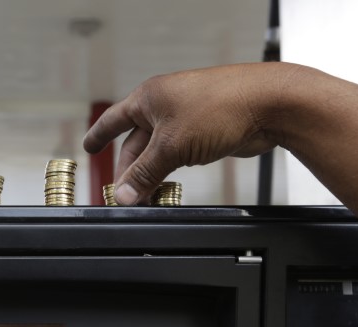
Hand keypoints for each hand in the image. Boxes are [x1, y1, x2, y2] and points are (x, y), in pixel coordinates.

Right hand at [83, 63, 293, 204]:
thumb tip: (125, 195)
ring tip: (144, 197)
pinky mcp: (205, 131)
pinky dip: (170, 171)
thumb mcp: (172, 146)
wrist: (269, 105)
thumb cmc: (221, 106)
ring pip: (158, 152)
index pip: (114, 119)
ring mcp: (187, 118)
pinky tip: (168, 186)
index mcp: (149, 98)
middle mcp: (166, 105)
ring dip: (150, 175)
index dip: (99, 136)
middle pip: (136, 143)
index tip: (88, 147)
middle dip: (129, 170)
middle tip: (123, 195)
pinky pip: (178, 155)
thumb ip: (145, 174)